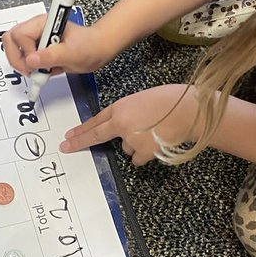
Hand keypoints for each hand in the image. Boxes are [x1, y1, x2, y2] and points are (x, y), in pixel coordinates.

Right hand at [2, 16, 111, 76]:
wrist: (98, 50)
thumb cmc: (90, 46)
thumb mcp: (73, 53)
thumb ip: (52, 56)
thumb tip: (31, 60)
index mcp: (44, 23)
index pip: (19, 34)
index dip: (26, 51)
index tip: (38, 63)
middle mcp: (36, 29)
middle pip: (10, 40)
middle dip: (17, 58)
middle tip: (33, 70)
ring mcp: (36, 39)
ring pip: (13, 50)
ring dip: (23, 65)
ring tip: (41, 71)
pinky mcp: (37, 49)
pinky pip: (23, 59)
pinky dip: (30, 69)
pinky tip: (44, 71)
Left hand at [60, 84, 201, 165]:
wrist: (189, 111)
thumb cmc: (171, 100)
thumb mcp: (142, 99)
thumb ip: (127, 113)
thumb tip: (123, 127)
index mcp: (121, 108)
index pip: (95, 121)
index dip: (81, 130)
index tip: (67, 138)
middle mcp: (122, 125)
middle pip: (98, 135)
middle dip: (81, 141)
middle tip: (67, 146)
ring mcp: (132, 140)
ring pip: (126, 147)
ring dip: (134, 143)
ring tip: (153, 131)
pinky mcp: (144, 153)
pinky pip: (138, 157)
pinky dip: (145, 153)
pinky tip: (157, 143)